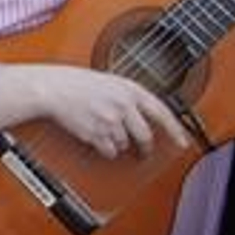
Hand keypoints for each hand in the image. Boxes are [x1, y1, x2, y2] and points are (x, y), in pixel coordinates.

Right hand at [17, 66, 188, 159]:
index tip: (182, 143)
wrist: (52, 89)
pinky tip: (97, 139)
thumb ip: (129, 97)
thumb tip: (144, 116)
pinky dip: (106, 150)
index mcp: (130, 90)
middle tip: (143, 152)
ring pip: (125, 144)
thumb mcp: (109, 82)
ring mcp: (111, 121)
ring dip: (118, 144)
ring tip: (105, 133)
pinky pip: (109, 151)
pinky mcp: (97, 134)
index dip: (175, 130)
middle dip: (144, 148)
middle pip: (145, 136)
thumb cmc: (75, 82)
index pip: (162, 113)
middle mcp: (124, 106)